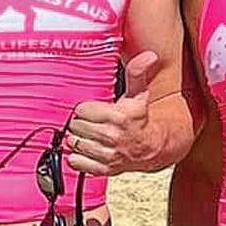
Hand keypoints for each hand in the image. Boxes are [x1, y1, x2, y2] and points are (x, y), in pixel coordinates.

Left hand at [64, 51, 161, 177]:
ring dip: (79, 140)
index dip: (87, 110)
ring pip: (74, 143)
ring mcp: (107, 155)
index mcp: (118, 116)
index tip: (95, 111)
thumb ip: (137, 73)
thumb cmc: (140, 119)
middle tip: (94, 124)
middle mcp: (112, 137)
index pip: (81, 110)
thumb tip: (149, 55)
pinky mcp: (103, 170)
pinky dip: (78, 157)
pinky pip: (76, 162)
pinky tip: (89, 151)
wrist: (151, 148)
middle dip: (82, 124)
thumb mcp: (138, 94)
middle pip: (75, 126)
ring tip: (92, 137)